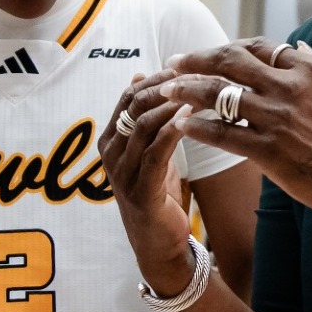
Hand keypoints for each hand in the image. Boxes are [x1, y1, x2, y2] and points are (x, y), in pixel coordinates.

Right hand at [98, 73, 206, 289]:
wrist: (159, 246)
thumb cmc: (157, 196)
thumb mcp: (149, 152)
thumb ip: (145, 119)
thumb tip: (139, 76)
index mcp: (111, 140)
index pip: (129, 96)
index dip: (156, 78)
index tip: (185, 66)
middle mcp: (111, 154)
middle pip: (134, 105)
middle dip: (165, 86)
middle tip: (194, 74)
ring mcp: (122, 173)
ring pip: (144, 124)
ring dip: (173, 104)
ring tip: (199, 90)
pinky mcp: (140, 190)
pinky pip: (156, 152)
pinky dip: (173, 131)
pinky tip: (192, 118)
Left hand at [159, 40, 311, 239]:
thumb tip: (302, 49)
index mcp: (311, 70)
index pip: (259, 47)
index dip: (229, 48)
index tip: (211, 54)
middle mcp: (291, 87)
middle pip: (230, 62)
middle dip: (196, 59)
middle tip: (173, 62)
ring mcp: (279, 119)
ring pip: (219, 95)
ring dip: (187, 90)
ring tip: (166, 90)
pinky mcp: (271, 152)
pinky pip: (224, 135)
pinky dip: (199, 128)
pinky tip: (183, 127)